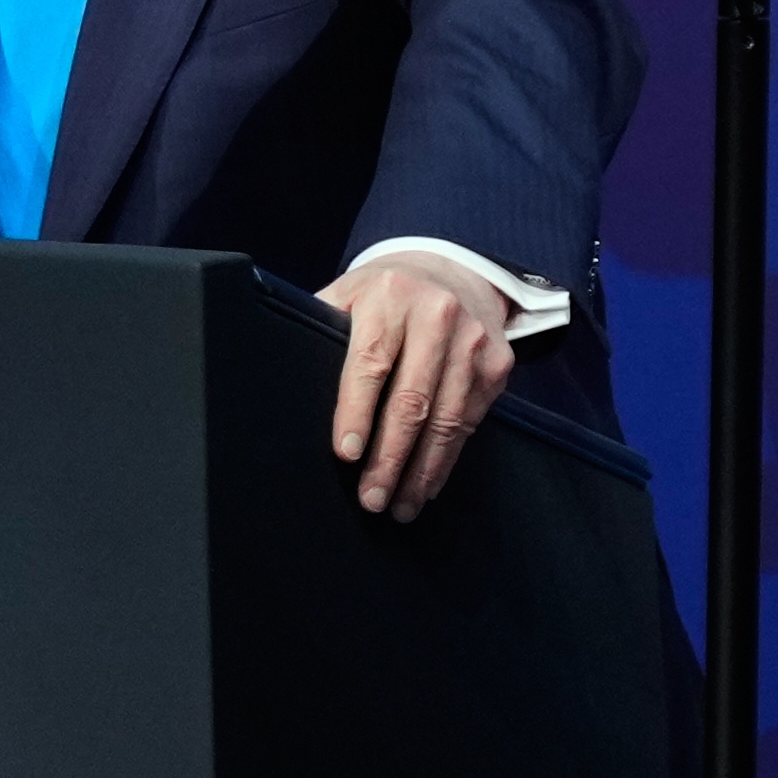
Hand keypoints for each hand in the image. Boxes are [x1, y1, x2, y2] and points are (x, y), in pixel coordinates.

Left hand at [318, 252, 515, 519]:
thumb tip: (280, 377)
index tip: (346, 453)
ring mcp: (473, 340)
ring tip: (399, 506)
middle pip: (412, 400)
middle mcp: (438, 314)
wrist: (457, 272)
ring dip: (421, 470)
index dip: (357, 411)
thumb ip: (320, 325)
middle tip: (370, 498)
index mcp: (390, 295)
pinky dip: (447, 458)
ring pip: (446, 418)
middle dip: (389, 457)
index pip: (371, 362)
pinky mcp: (496, 364)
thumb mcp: (349, 293)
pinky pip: (470, 421)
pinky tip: (426, 482)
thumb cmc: (386, 295)